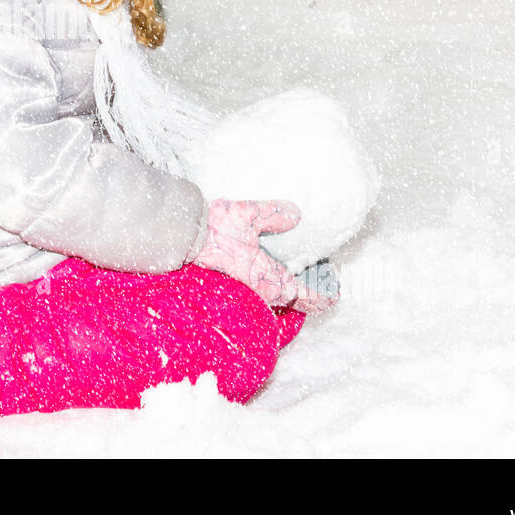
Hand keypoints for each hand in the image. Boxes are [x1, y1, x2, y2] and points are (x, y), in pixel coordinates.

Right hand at [194, 198, 337, 313]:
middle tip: (321, 286)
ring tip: (298, 277)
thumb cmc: (214, 229)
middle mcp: (258, 291)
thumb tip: (296, 214)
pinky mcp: (230, 286)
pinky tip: (268, 271)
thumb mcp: (248, 214)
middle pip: (291, 300)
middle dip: (308, 296)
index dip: (321, 295)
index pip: (303, 295)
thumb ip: (274, 215)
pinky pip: (258, 291)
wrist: (180, 238)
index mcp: (269, 279)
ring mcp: (243, 291)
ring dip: (289, 290)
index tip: (334, 293)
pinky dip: (271, 285)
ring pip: (274, 297)